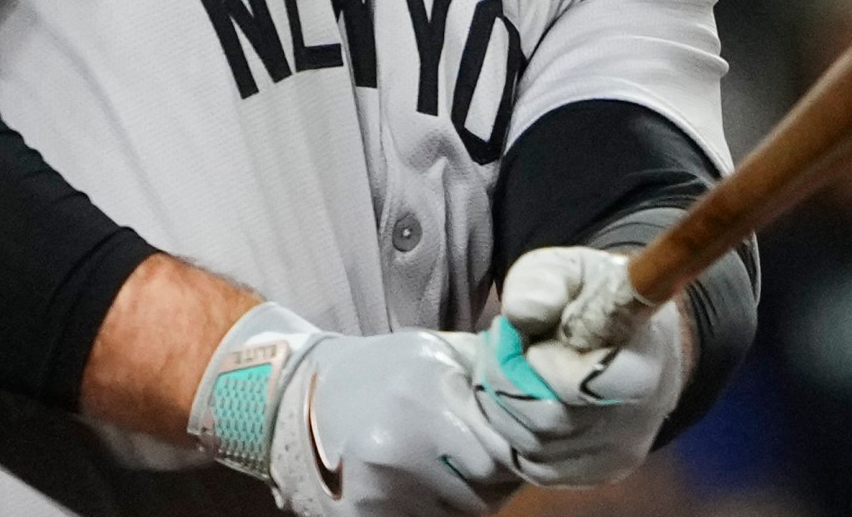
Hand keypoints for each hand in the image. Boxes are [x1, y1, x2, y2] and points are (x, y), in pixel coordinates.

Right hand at [190, 304, 515, 515]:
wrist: (305, 393)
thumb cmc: (385, 370)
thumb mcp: (435, 351)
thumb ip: (489, 367)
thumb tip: (546, 380)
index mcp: (426, 397)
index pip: (500, 452)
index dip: (516, 453)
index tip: (517, 444)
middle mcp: (401, 445)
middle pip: (484, 491)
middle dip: (495, 480)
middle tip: (489, 461)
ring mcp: (378, 486)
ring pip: (459, 514)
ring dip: (468, 498)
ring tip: (453, 468)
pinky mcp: (360, 514)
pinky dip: (435, 511)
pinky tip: (427, 484)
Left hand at [469, 247, 685, 486]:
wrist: (631, 336)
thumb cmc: (596, 296)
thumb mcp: (570, 269)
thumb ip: (544, 281)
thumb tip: (521, 313)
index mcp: (649, 354)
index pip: (602, 382)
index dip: (552, 366)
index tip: (535, 342)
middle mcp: (643, 414)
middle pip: (553, 419)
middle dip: (510, 382)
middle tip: (504, 348)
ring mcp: (620, 451)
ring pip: (535, 446)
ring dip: (503, 406)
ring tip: (511, 368)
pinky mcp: (597, 472)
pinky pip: (533, 466)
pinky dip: (512, 433)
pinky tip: (519, 398)